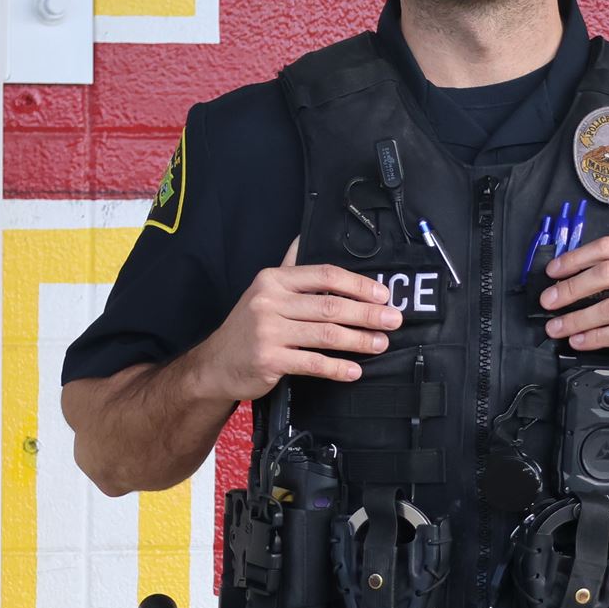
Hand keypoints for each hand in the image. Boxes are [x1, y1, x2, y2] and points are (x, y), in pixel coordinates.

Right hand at [188, 238, 400, 400]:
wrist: (215, 364)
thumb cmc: (248, 326)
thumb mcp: (264, 289)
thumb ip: (289, 266)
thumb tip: (304, 236)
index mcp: (274, 279)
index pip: (325, 275)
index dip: (358, 284)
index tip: (383, 295)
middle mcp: (269, 301)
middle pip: (330, 305)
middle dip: (367, 313)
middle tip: (393, 320)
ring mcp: (268, 331)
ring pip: (325, 334)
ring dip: (359, 340)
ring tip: (381, 343)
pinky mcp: (269, 360)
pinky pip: (312, 363)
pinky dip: (337, 367)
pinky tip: (355, 370)